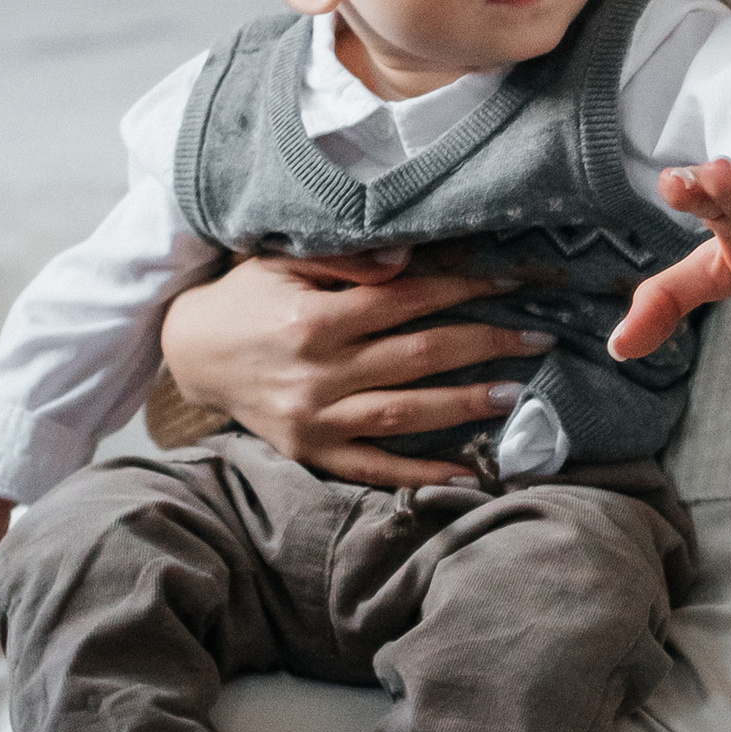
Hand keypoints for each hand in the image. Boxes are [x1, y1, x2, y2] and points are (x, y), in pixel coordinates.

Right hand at [160, 254, 555, 492]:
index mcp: (315, 317)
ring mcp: (316, 417)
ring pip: (405, 414)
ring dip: (466, 406)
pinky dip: (421, 475)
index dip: (464, 288)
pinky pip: (374, 469)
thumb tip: (407, 256)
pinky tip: (467, 473)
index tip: (512, 284)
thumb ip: (345, 259)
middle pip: (419, 357)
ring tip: (517, 396)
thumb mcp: (284, 260)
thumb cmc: (248, 297)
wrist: (192, 353)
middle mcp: (318, 371)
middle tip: (538, 340)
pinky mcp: (312, 451)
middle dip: (485, 346)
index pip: (407, 300)